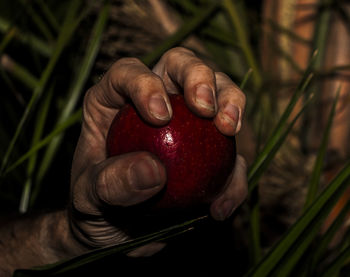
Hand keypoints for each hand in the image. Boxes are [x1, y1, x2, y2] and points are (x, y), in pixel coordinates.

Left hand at [69, 47, 247, 255]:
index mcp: (114, 101)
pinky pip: (231, 154)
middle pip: (181, 65)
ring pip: (218, 91)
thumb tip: (152, 170)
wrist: (118, 232)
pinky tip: (222, 205)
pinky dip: (235, 177)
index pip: (129, 73)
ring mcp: (188, 124)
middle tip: (206, 108)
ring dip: (232, 102)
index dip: (145, 83)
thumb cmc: (94, 207)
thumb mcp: (88, 198)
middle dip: (199, 76)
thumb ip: (111, 183)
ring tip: (229, 130)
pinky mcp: (211, 153)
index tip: (160, 117)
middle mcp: (155, 102)